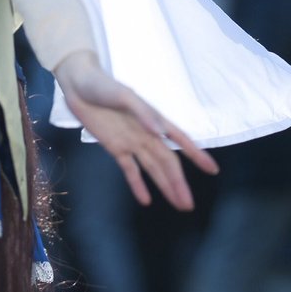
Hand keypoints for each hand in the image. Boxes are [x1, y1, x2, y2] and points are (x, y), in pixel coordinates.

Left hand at [53, 51, 218, 209]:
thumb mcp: (123, 95)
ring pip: (153, 169)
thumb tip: (161, 132)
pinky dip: (138, 185)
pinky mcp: (116, 148)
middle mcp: (146, 134)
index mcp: (153, 120)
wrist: (78, 85)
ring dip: (165, 187)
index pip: (180, 140)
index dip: (196, 155)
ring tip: (178, 206)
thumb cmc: (102, 85)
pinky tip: (146, 200)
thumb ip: (143, 113)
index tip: (212, 169)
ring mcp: (131, 142)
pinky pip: (130, 170)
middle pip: (167, 162)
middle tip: (189, 205)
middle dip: (179, 183)